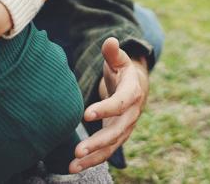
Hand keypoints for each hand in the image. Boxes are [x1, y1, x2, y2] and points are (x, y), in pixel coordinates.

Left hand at [71, 37, 148, 173]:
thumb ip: (113, 52)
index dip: (105, 109)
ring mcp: (125, 128)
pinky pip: (106, 152)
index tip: (86, 115)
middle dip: (97, 142)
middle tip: (77, 150)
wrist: (138, 86)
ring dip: (92, 158)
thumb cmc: (124, 70)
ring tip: (72, 166)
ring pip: (111, 147)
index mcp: (132, 93)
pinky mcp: (117, 137)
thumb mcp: (120, 59)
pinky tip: (74, 168)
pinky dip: (92, 161)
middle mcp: (131, 115)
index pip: (120, 103)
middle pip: (116, 132)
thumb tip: (110, 41)